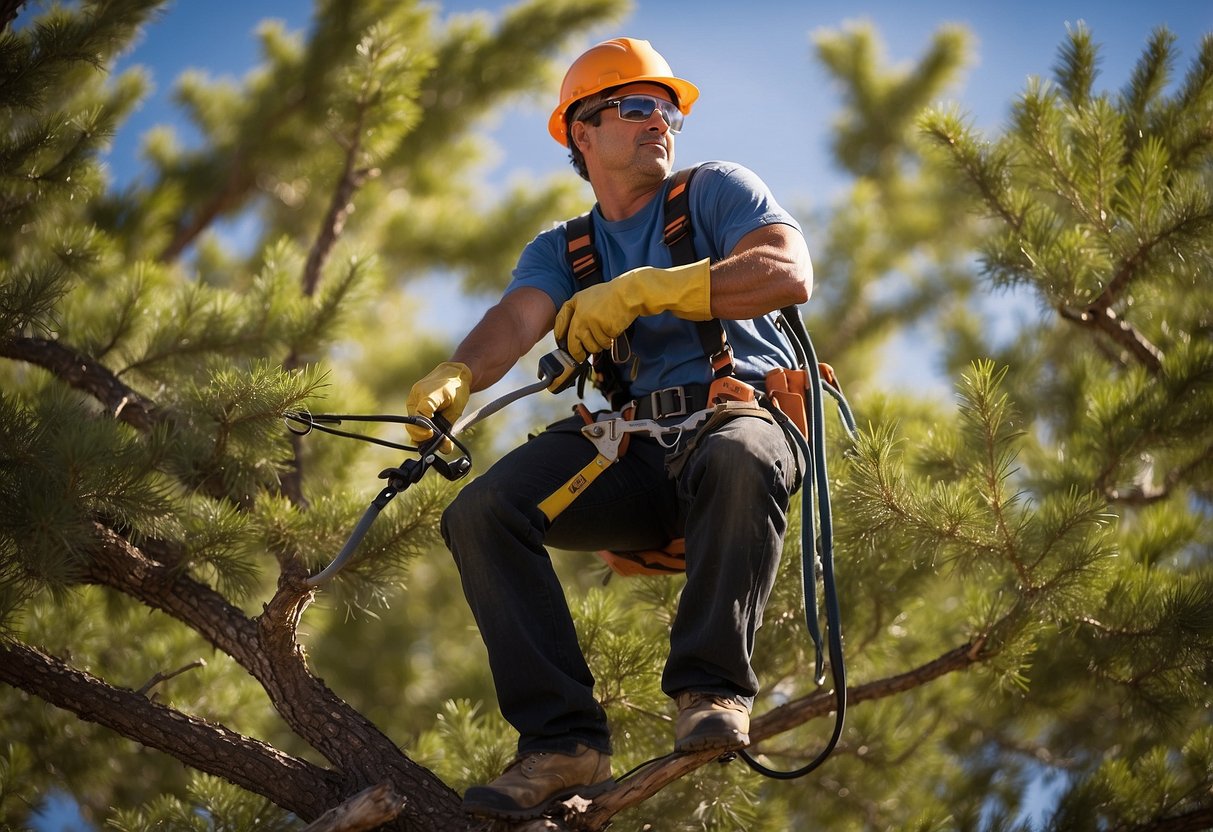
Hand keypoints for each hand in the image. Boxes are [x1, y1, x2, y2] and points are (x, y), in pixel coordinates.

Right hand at [405, 361, 471, 446]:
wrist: (452, 373)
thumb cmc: (457, 389)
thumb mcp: (456, 409)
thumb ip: (447, 428)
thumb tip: (443, 448)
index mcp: (428, 395)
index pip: (420, 416)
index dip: (423, 430)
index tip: (431, 435)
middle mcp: (416, 396)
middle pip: (413, 424)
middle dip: (422, 437)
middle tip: (436, 443)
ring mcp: (412, 399)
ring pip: (412, 423)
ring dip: (422, 434)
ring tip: (436, 437)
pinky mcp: (412, 402)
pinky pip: (414, 419)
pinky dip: (422, 427)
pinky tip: (431, 431)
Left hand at [554, 258, 711, 360]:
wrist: (632, 292)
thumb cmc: (614, 297)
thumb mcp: (592, 299)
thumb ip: (581, 314)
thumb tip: (575, 337)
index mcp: (576, 301)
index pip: (560, 320)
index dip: (560, 334)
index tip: (562, 343)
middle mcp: (580, 312)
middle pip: (573, 340)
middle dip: (577, 352)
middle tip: (580, 357)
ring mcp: (591, 320)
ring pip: (590, 345)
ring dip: (598, 345)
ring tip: (606, 336)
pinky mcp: (602, 327)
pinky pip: (603, 343)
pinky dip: (609, 341)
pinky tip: (614, 331)